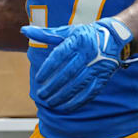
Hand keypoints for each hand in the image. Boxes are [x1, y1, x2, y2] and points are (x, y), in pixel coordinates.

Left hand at [20, 17, 137, 111]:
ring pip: (78, 84)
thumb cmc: (84, 35)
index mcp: (77, 41)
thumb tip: (24, 30)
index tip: (39, 79)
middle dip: (54, 86)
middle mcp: (87, 54)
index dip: (49, 69)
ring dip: (64, 95)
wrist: (114, 38)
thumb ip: (45, 34)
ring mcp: (96, 67)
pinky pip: (90, 91)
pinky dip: (78, 101)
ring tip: (51, 102)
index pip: (60, 56)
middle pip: (68, 73)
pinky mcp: (103, 77)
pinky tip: (67, 107)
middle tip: (41, 95)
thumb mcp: (66, 31)